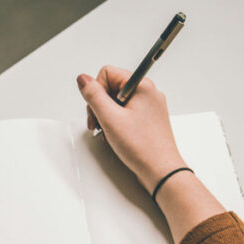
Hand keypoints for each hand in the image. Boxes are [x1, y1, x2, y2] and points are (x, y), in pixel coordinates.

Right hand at [77, 66, 187, 194]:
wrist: (161, 171)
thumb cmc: (143, 147)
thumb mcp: (110, 118)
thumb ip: (93, 96)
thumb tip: (83, 79)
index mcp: (142, 86)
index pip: (107, 73)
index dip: (96, 91)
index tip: (97, 109)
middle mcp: (147, 93)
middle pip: (111, 87)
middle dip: (100, 105)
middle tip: (100, 123)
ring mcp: (149, 106)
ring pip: (117, 102)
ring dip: (107, 116)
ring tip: (108, 132)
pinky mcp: (147, 119)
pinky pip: (126, 113)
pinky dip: (116, 123)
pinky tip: (116, 136)